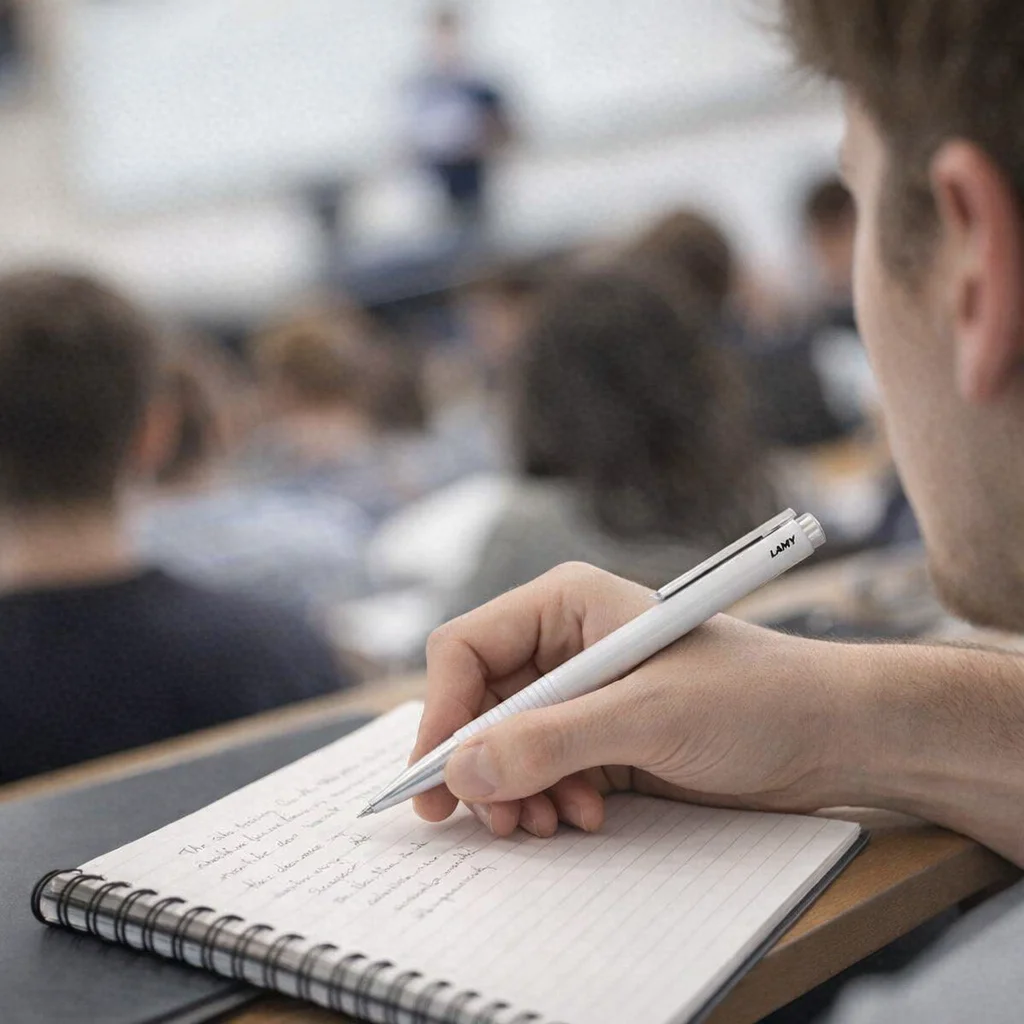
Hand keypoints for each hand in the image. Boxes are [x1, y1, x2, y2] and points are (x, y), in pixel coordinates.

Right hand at [411, 563, 847, 837]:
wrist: (830, 736)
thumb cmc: (753, 697)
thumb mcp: (648, 715)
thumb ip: (551, 740)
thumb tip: (460, 769)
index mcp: (565, 604)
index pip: (466, 648)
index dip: (443, 711)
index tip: (438, 776)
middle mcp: (564, 646)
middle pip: (478, 704)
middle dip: (481, 764)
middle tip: (493, 819)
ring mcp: (581, 695)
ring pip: (504, 745)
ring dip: (514, 790)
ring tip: (547, 823)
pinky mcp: (600, 739)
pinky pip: (540, 771)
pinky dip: (546, 800)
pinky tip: (583, 816)